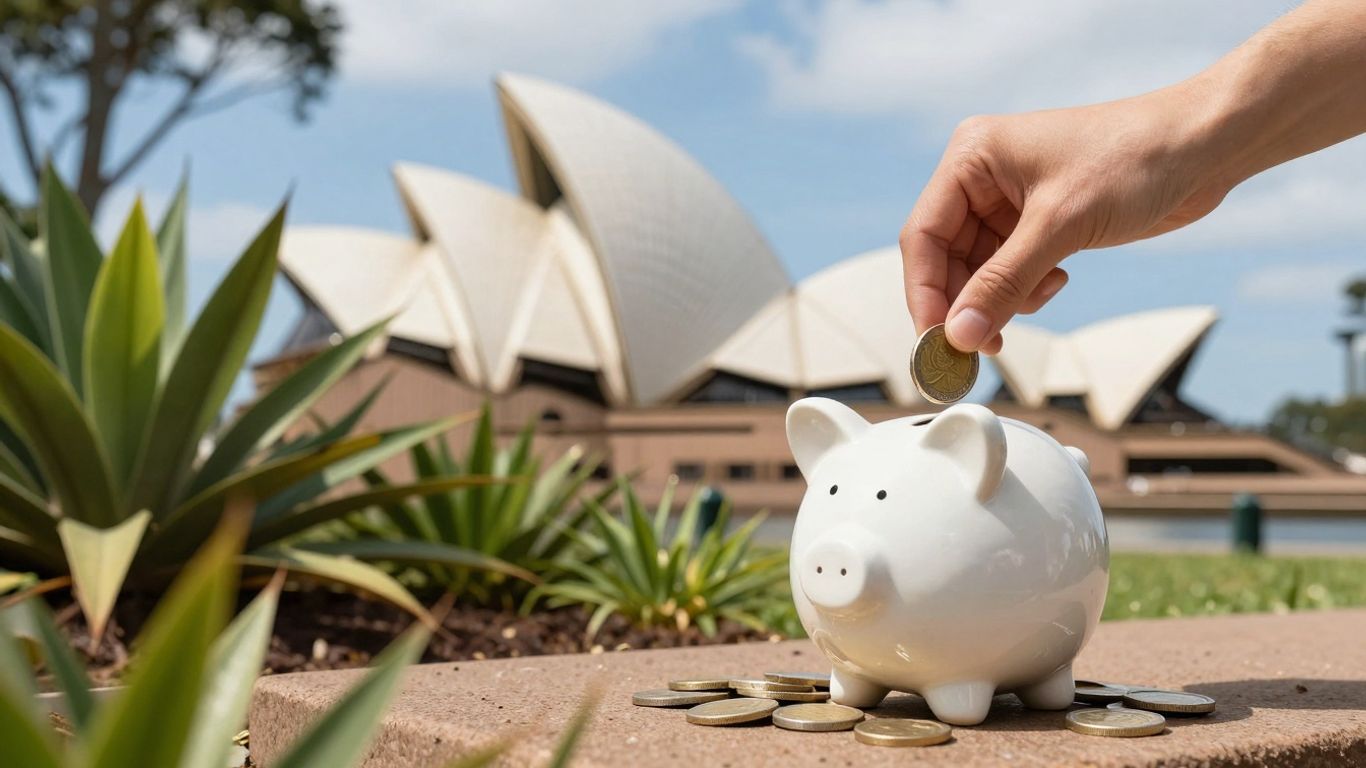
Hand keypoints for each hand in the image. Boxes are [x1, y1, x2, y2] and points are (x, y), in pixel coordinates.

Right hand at [900, 86, 1233, 354]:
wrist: (1204, 146)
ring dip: (1000, 299)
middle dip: (965, 303)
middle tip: (978, 347)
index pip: (923, 235)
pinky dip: (1025, 290)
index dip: (925, 292)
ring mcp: (1009, 200)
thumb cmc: (1135, 157)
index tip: (937, 340)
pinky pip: (1009, 270)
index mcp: (972, 157)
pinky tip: (1056, 282)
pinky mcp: (1038, 221)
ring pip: (978, 270)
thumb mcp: (1060, 226)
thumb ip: (1003, 283)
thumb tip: (958, 334)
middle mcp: (982, 177)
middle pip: (945, 258)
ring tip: (1036, 301)